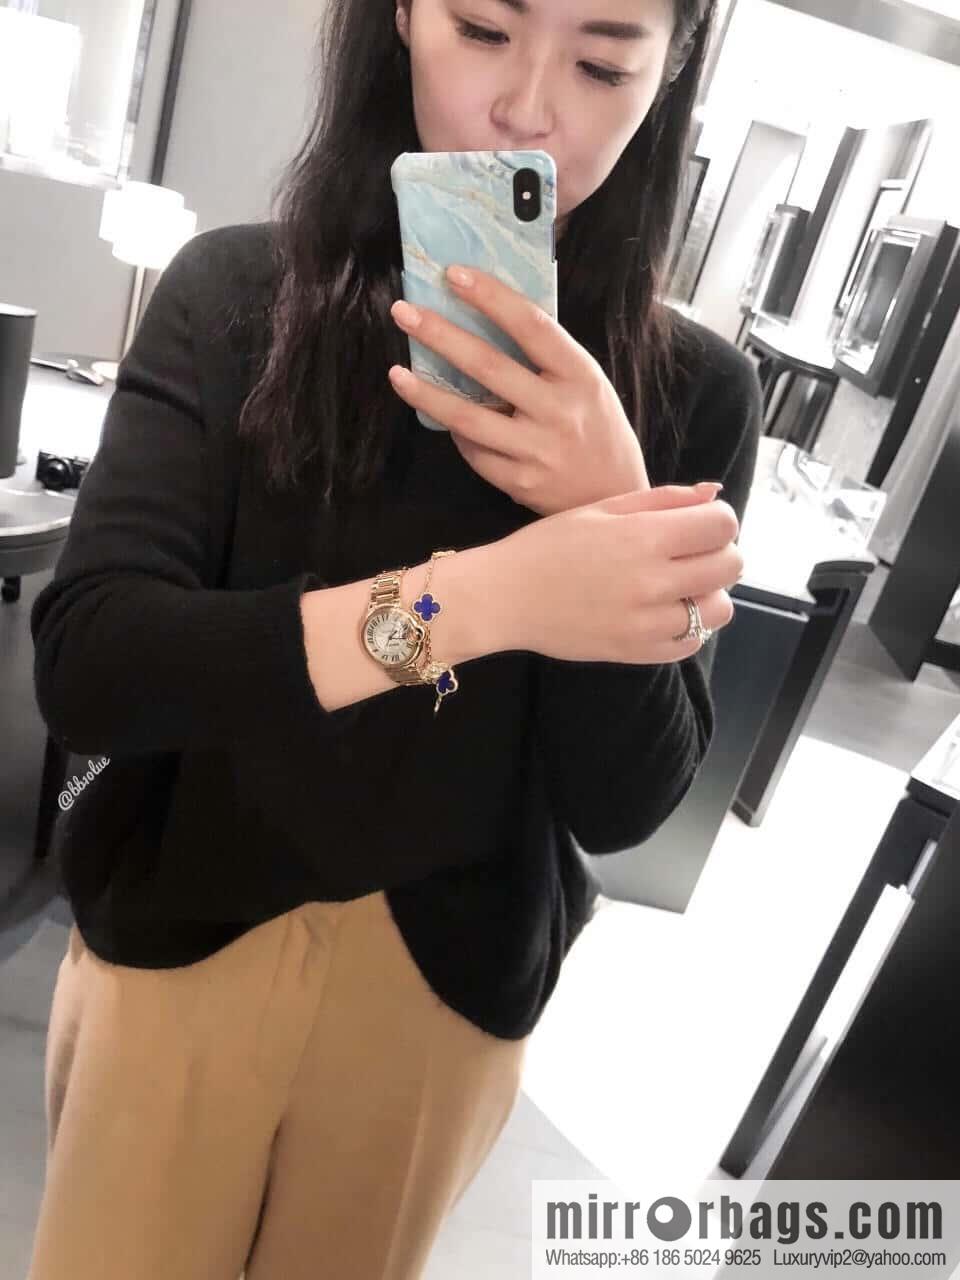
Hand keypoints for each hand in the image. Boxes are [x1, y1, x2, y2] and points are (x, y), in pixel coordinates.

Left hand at [388, 265, 648, 516]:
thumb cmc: (595, 428)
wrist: (613, 494)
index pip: (532, 326)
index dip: (491, 297)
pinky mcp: (519, 483)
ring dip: (427, 393)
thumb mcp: (587, 384)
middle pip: (489, 367)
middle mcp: (558, 411)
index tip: (453, 274)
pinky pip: (474, 452)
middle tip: (404, 312)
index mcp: (580, 375)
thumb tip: (486, 318)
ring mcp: (537, 450)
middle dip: (441, 335)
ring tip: (397, 373)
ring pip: (468, 418)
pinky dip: (456, 433)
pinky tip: (441, 417)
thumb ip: (547, 358)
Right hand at [490, 483, 742, 664]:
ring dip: (708, 593)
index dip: (717, 519)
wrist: (504, 597)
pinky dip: (688, 627)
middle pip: (731, 566)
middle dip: (719, 552)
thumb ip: (662, 499)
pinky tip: (664, 612)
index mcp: (643, 537)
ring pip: (720, 609)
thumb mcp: (601, 509)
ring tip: (678, 586)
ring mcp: (647, 623)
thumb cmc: (548, 546)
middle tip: (690, 552)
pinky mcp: (637, 653)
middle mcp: (651, 581)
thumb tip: (714, 493)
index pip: (722, 525)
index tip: (697, 523)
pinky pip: (691, 642)